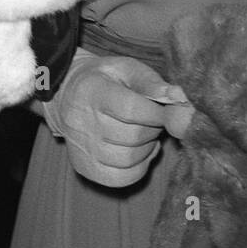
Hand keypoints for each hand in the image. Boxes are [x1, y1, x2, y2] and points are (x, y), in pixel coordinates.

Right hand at [46, 52, 189, 188]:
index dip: (157, 112)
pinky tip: (138, 151)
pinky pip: (120, 178)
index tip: (165, 108)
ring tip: (145, 133)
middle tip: (154, 118)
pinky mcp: (85, 167)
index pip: (131, 109)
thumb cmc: (106, 79)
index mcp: (93, 92)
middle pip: (133, 136)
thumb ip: (152, 83)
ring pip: (129, 160)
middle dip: (154, 128)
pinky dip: (138, 168)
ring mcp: (82, 148)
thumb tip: (179, 97)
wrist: (67, 93)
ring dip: (147, 148)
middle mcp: (82, 122)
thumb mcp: (127, 69)